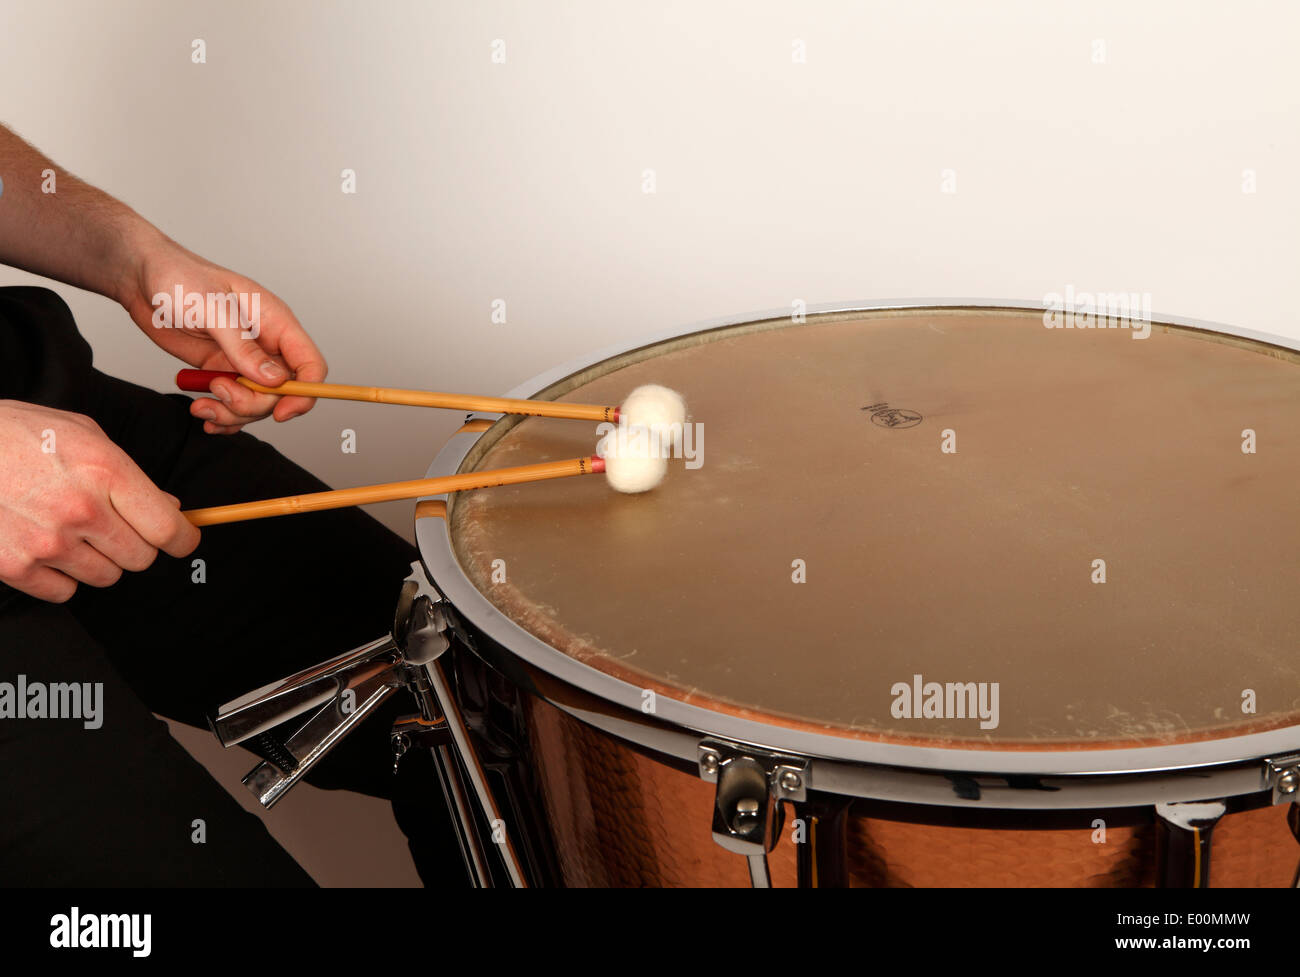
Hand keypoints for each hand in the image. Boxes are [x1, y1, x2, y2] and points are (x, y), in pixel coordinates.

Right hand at [0, 401, 199, 601]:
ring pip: (106, 577)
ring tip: (70, 528)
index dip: (183, 539)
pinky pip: (65, 592)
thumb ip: (132, 475)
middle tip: (112, 525)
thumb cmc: (20, 436)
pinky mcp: (15, 566)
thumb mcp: (87, 436)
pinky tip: (46, 545)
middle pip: (141, 559)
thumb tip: (171, 509)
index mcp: (105, 472)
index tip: (182, 539)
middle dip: (135, 544)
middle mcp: (80, 511)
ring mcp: (46, 542)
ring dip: (97, 559)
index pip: (168, 529)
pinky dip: (61, 575)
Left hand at [118, 235, 326, 433]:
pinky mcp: (222, 370)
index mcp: (276, 322)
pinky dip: (221, 415)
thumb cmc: (179, 277)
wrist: (142, 277)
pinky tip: (203, 412)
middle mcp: (265, 344)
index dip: (304, 392)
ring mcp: (244, 360)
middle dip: (252, 404)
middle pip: (282, 393)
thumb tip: (273, 380)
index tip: (281, 413)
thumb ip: (243, 346)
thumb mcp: (212, 309)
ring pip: (257, 403)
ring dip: (231, 413)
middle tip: (219, 393)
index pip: (310, 364)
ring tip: (201, 406)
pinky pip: (234, 403)